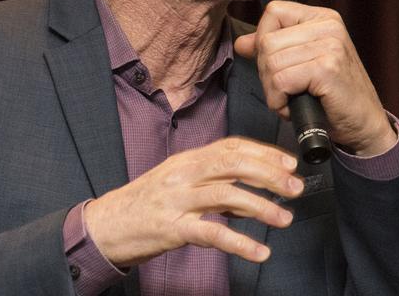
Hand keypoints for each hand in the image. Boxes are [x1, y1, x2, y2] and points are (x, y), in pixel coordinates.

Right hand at [83, 137, 303, 266]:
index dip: (264, 152)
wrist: (104, 226)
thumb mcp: (176, 183)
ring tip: (284, 218)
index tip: (289, 162)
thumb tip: (250, 190)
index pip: (231, 147)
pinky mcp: (171, 229)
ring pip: (226, 195)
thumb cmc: (143, 206)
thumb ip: (210, 183)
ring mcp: (176, 200)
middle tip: (295, 186)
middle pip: (233, 164)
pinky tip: (259, 251)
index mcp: (185, 160)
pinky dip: (240, 243)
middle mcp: (182, 175)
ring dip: (261, 206)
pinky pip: (211, 233)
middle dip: (270, 173)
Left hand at [234, 0, 395, 155]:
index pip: (273, 12)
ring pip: (271, 62)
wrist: (363, 125)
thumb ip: (272, 50)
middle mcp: (328, 26)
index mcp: (322, 18)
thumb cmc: (331, 96)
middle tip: (285, 90)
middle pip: (267, 40)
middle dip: (266, 72)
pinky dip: (279, 101)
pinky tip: (294, 107)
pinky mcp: (327, 68)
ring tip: (292, 98)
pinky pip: (280, 80)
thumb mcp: (300, 66)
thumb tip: (242, 43)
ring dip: (273, 90)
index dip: (263, 40)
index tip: (277, 65)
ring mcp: (330, 46)